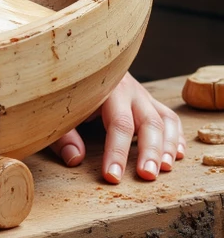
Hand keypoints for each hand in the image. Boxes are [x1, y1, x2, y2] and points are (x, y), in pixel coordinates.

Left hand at [50, 72, 185, 182]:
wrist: (81, 60)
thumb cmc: (68, 91)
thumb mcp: (58, 111)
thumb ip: (63, 134)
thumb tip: (74, 158)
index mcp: (106, 90)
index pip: (118, 124)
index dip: (116, 152)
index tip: (112, 176)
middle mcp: (129, 90)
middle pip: (148, 122)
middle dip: (150, 151)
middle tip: (148, 175)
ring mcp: (142, 95)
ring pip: (164, 119)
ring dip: (168, 145)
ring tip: (167, 168)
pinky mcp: (149, 100)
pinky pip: (169, 117)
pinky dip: (176, 136)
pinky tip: (178, 155)